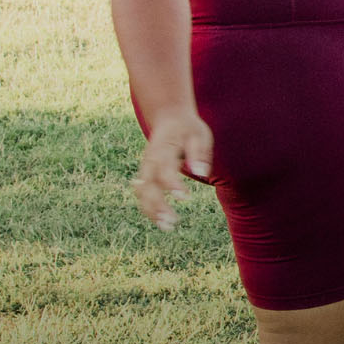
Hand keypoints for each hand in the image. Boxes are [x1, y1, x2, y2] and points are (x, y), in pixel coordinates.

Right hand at [135, 110, 212, 230]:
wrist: (169, 117)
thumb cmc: (188, 127)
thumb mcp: (199, 134)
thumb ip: (199, 153)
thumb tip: (201, 173)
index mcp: (164, 149)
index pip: (166, 170)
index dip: (173, 184)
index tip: (185, 197)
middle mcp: (150, 160)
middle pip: (148, 186)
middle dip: (158, 206)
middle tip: (172, 222)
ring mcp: (145, 168)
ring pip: (142, 192)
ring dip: (151, 210)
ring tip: (166, 227)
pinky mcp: (145, 173)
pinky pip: (142, 192)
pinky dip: (148, 206)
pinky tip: (159, 219)